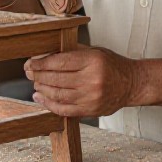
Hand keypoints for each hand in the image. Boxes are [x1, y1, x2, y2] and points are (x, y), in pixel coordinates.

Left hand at [24, 46, 140, 117]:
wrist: (132, 84)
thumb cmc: (112, 65)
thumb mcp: (94, 51)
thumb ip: (71, 51)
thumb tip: (44, 53)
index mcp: (92, 61)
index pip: (59, 62)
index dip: (41, 63)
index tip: (30, 63)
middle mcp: (92, 80)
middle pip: (56, 79)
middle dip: (38, 75)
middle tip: (29, 72)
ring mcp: (91, 97)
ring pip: (57, 95)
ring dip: (42, 89)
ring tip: (35, 83)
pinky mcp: (90, 110)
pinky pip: (64, 110)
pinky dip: (49, 104)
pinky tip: (41, 98)